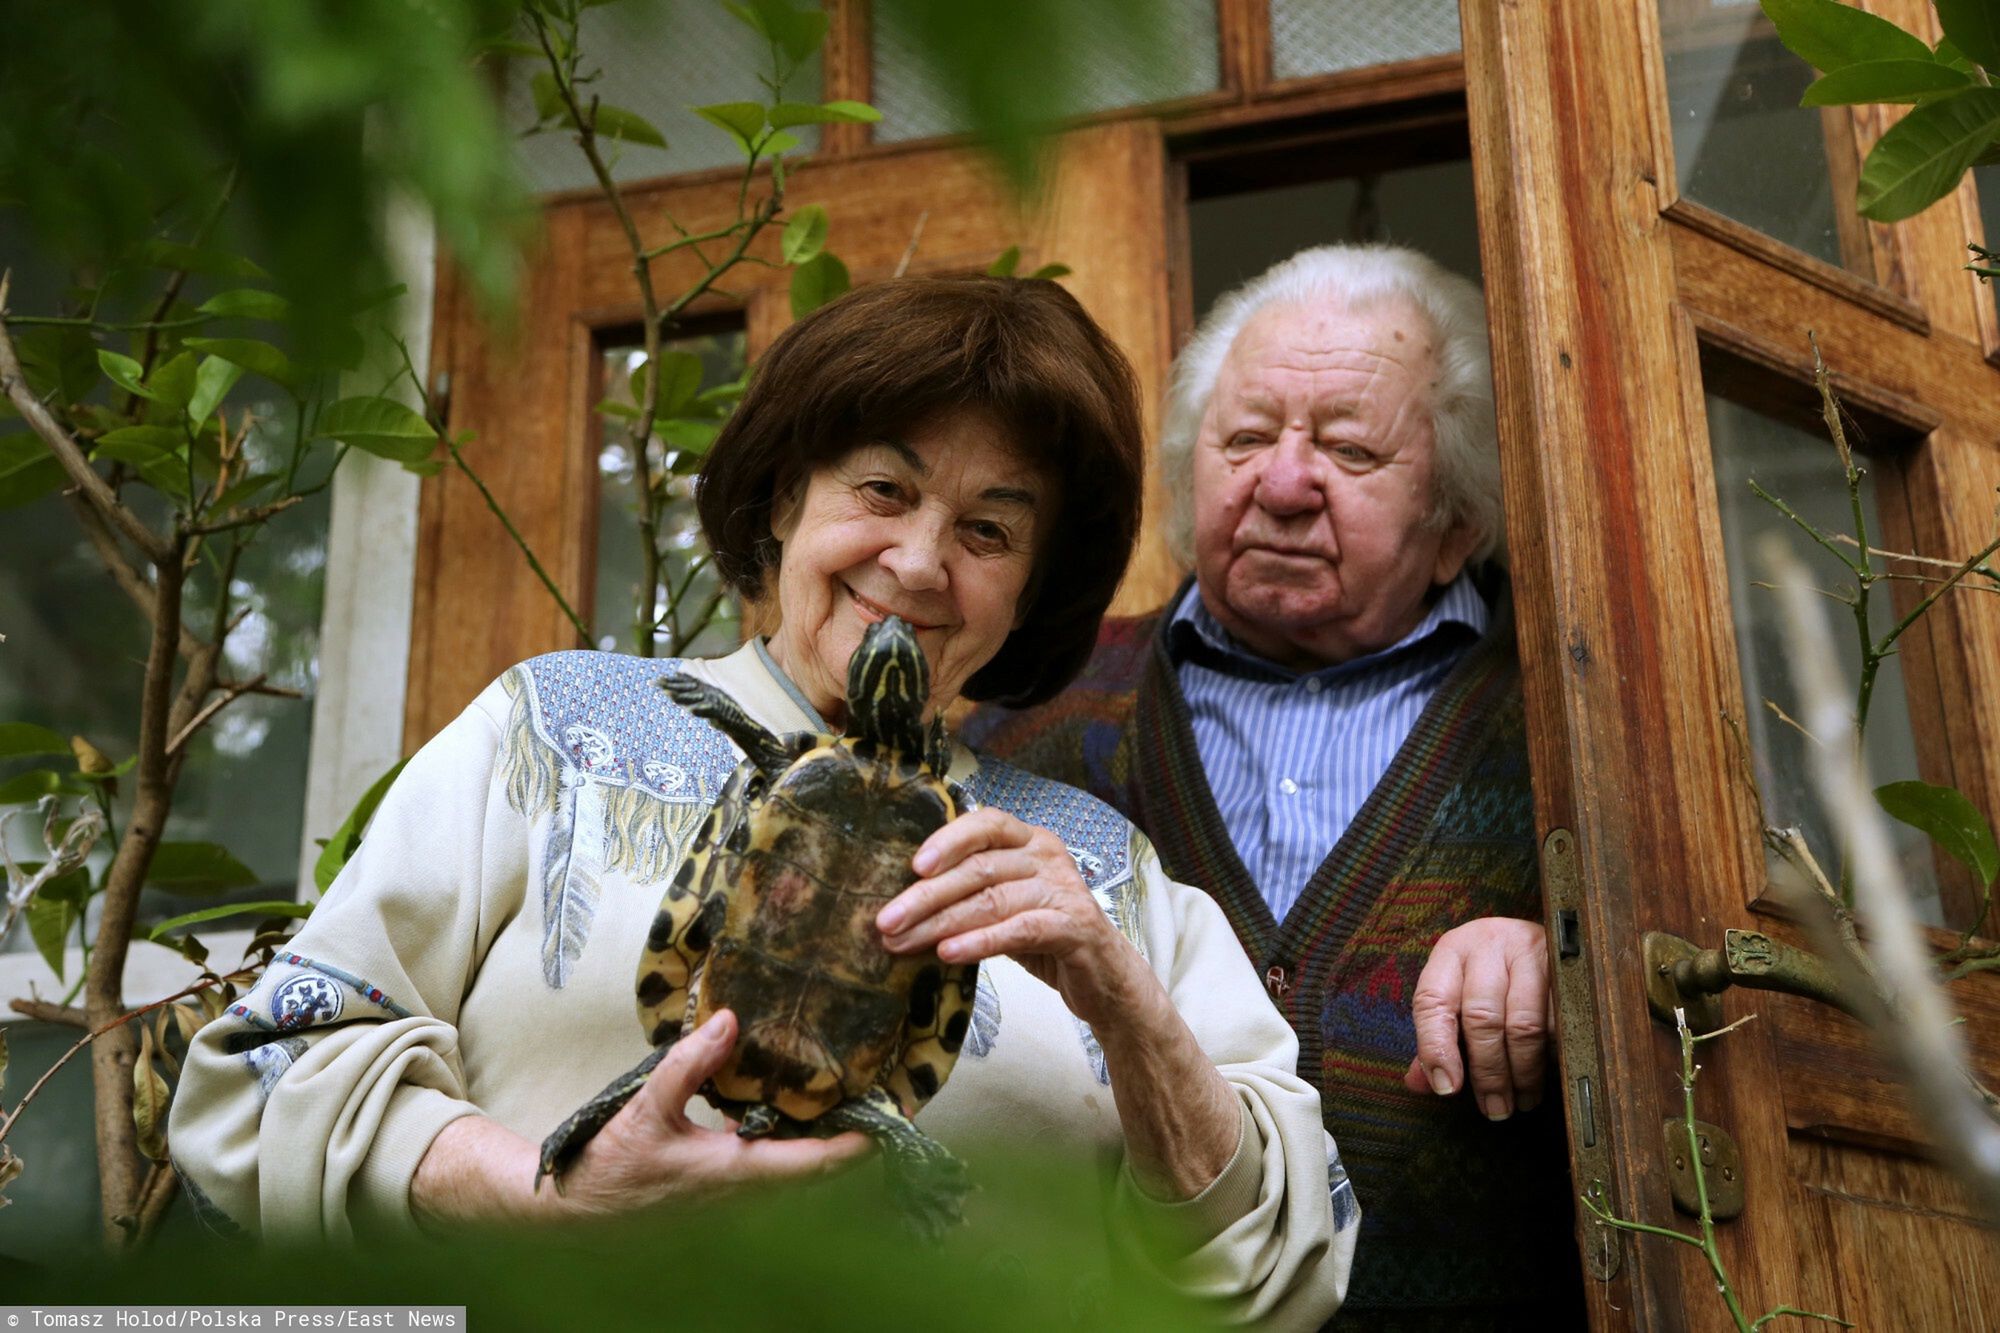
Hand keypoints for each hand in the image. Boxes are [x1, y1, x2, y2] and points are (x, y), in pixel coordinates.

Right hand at [550, 1009, 871, 1217]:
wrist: (577, 1212)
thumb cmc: (612, 1167)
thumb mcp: (647, 1107)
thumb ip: (689, 1062)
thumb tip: (730, 1019)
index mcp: (739, 1173)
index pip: (819, 1163)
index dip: (861, 1141)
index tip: (895, 1116)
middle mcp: (747, 1189)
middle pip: (819, 1165)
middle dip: (853, 1132)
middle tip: (881, 1089)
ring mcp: (736, 1192)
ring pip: (796, 1165)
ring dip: (821, 1132)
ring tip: (844, 1086)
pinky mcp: (722, 1187)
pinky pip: (771, 1162)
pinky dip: (788, 1135)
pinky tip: (783, 1100)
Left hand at [876, 806, 1145, 1031]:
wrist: (1105, 977)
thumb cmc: (1045, 936)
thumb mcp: (1004, 907)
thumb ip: (967, 896)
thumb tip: (899, 907)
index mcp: (1029, 840)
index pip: (986, 823)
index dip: (947, 841)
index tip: (912, 867)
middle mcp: (1048, 855)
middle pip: (979, 868)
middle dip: (925, 896)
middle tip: (885, 922)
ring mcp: (1064, 889)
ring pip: (992, 900)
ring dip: (940, 924)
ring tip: (903, 944)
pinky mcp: (1075, 926)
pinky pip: (1019, 929)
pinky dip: (979, 941)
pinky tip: (948, 954)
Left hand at [1401, 917, 1551, 1119]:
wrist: (1539, 935)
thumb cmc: (1490, 973)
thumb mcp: (1458, 994)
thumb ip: (1437, 1039)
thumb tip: (1420, 1083)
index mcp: (1451, 952)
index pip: (1433, 1001)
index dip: (1436, 1048)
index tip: (1447, 1088)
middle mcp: (1488, 945)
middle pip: (1482, 1019)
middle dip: (1488, 1073)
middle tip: (1495, 1108)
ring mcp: (1530, 952)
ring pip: (1524, 1025)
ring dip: (1523, 1073)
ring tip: (1522, 1101)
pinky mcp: (1567, 966)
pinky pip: (1559, 1023)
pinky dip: (1553, 1058)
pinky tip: (1549, 1077)